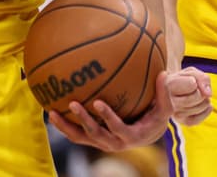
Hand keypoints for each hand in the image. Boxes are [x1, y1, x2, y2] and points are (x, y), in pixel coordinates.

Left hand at [49, 71, 172, 151]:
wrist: (147, 134)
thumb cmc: (157, 117)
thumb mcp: (165, 107)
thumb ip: (164, 93)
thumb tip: (164, 73)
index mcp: (130, 136)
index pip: (117, 128)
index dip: (107, 117)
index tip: (97, 103)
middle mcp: (114, 143)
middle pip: (95, 134)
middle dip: (83, 120)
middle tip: (73, 103)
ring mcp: (101, 143)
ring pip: (81, 138)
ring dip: (65, 126)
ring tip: (52, 112)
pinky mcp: (93, 140)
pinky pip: (76, 134)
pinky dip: (64, 125)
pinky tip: (53, 111)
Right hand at [167, 67, 211, 124]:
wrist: (171, 93)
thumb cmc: (182, 80)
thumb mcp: (190, 72)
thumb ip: (202, 78)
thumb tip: (209, 94)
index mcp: (168, 85)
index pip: (192, 84)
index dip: (194, 81)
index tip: (186, 81)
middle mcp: (168, 102)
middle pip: (199, 96)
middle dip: (201, 90)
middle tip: (192, 89)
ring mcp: (176, 114)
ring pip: (204, 105)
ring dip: (204, 99)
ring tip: (194, 96)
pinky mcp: (184, 122)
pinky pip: (203, 117)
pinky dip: (206, 109)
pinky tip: (199, 104)